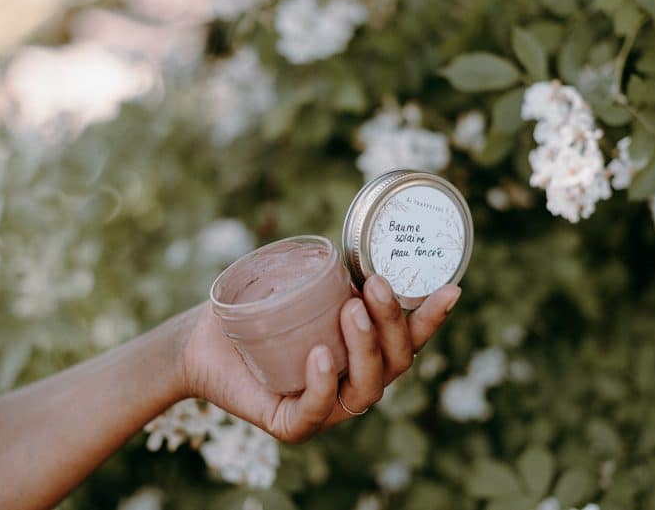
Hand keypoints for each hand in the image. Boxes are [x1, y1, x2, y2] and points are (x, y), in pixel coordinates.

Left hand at [180, 275, 460, 442]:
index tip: (451, 288)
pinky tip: (320, 355)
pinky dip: (323, 383)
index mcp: (362, 353)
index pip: (407, 340)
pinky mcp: (292, 425)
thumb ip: (329, 267)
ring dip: (366, 348)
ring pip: (367, 389)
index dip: (431, 319)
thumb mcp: (297, 282)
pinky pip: (317, 411)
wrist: (202, 338)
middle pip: (394, 363)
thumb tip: (357, 230)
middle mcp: (353, 383)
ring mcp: (327, 409)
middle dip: (393, 323)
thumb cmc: (254, 308)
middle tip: (375, 285)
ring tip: (351, 310)